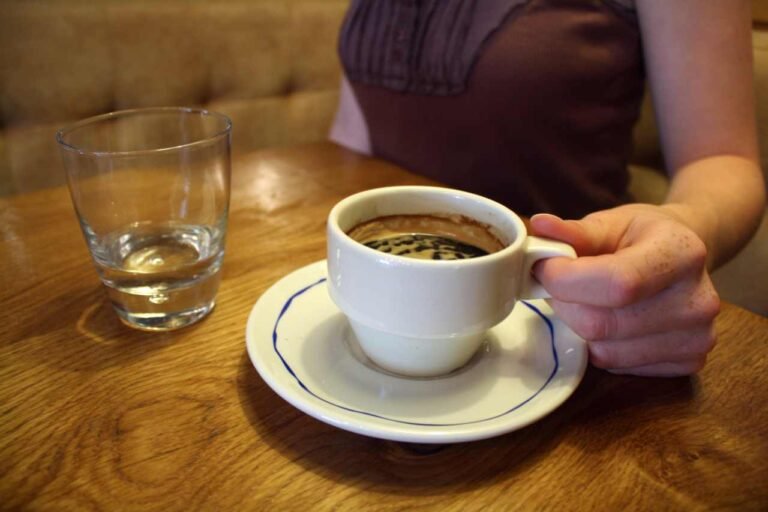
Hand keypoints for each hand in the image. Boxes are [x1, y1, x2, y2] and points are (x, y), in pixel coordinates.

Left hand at [530, 204, 719, 376]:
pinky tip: (610, 321)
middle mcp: (697, 300)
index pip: (617, 283)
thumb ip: (575, 231)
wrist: (685, 257)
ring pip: (603, 351)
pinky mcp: (689, 363)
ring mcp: (697, 338)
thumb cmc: (642, 237)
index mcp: (682, 253)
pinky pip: (617, 366)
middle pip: (602, 324)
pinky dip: (600, 346)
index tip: (543, 268)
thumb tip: (540, 225)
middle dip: (565, 305)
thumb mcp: (611, 222)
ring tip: (586, 301)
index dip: (566, 280)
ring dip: (579, 328)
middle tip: (561, 286)